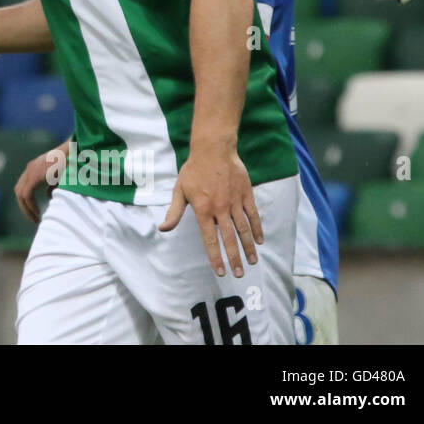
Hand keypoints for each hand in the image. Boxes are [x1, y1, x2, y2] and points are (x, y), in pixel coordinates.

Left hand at [15, 140, 68, 222]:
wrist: (75, 151)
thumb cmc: (72, 162)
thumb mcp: (60, 175)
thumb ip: (52, 185)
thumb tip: (47, 195)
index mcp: (34, 166)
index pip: (23, 186)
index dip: (26, 200)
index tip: (34, 212)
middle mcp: (30, 168)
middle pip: (19, 191)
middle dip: (24, 206)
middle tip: (32, 218)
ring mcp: (31, 171)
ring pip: (21, 194)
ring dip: (26, 208)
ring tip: (35, 219)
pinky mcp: (35, 176)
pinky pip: (27, 195)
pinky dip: (31, 205)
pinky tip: (38, 213)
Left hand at [159, 143, 261, 277]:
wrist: (213, 149)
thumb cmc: (194, 170)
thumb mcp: (179, 190)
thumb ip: (174, 212)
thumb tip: (163, 229)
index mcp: (202, 210)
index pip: (209, 239)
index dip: (215, 257)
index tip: (220, 272)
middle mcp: (220, 209)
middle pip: (229, 239)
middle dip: (234, 259)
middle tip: (239, 274)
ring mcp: (234, 202)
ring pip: (244, 230)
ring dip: (249, 247)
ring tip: (253, 262)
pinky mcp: (246, 194)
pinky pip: (253, 215)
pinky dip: (257, 229)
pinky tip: (260, 240)